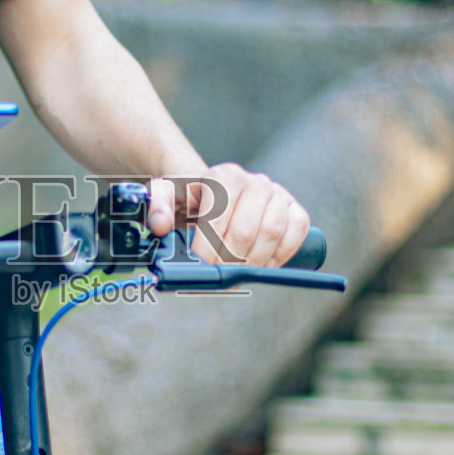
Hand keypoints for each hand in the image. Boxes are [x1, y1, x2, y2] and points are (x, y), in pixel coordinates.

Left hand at [148, 162, 309, 267]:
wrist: (214, 192)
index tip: (199, 268)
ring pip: (271, 234)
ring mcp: (278, 194)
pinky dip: (282, 254)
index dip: (207, 251)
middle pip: (244, 232)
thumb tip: (160, 225)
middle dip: (227, 263)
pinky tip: (263, 266)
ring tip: (236, 274)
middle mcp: (254, 181)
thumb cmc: (189, 199)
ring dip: (253, 263)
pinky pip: (297, 232)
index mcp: (224, 176)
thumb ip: (156, 206)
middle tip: (217, 278)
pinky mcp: (294, 208)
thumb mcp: (166, 197)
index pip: (217, 220)